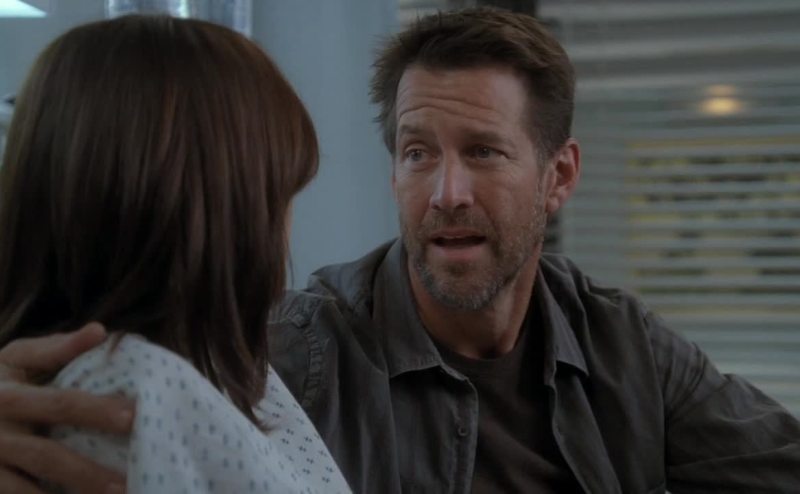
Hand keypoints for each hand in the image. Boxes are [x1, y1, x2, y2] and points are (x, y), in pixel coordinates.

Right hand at [0, 323, 131, 492]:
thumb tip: (101, 331)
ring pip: (27, 491)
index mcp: (8, 396)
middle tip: (126, 482)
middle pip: (46, 456)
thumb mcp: (15, 359)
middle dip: (87, 471)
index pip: (60, 403)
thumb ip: (56, 348)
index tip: (134, 418)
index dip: (96, 411)